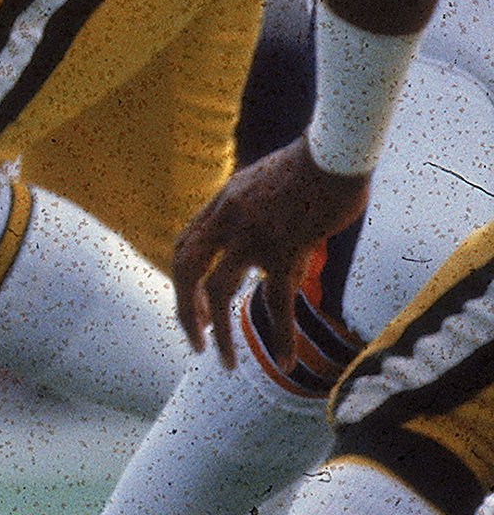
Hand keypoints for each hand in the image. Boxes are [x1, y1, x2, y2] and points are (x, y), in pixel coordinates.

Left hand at [172, 140, 367, 368]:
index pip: (184, 246)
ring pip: (218, 291)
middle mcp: (226, 221)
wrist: (334, 153)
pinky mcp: (286, 251)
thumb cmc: (308, 165)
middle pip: (185, 270)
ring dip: (218, 331)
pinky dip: (282, 336)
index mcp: (220, 204)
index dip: (181, 278)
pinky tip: (286, 362)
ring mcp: (252, 236)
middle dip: (184, 309)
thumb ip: (247, 207)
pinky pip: (278, 303)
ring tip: (224, 361)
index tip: (191, 303)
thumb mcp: (259, 180)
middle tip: (195, 339)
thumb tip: (252, 230)